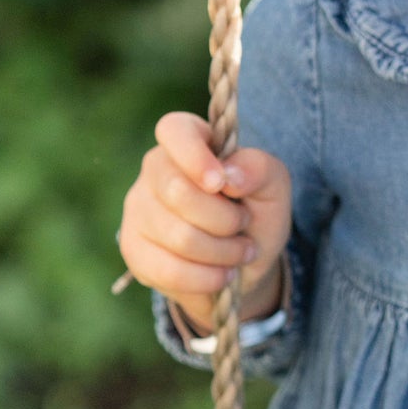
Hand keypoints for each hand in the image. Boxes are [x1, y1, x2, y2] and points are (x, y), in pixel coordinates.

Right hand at [117, 111, 291, 334]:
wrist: (245, 262)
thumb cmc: (257, 211)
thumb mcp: (273, 186)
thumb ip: (259, 169)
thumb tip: (229, 175)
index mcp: (190, 140)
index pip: (174, 130)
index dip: (194, 156)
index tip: (219, 183)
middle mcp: (156, 170)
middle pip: (177, 192)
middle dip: (225, 218)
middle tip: (244, 224)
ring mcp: (138, 209)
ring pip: (177, 236)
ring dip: (222, 252)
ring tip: (240, 251)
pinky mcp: (134, 250)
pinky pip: (168, 270)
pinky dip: (206, 278)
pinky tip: (222, 274)